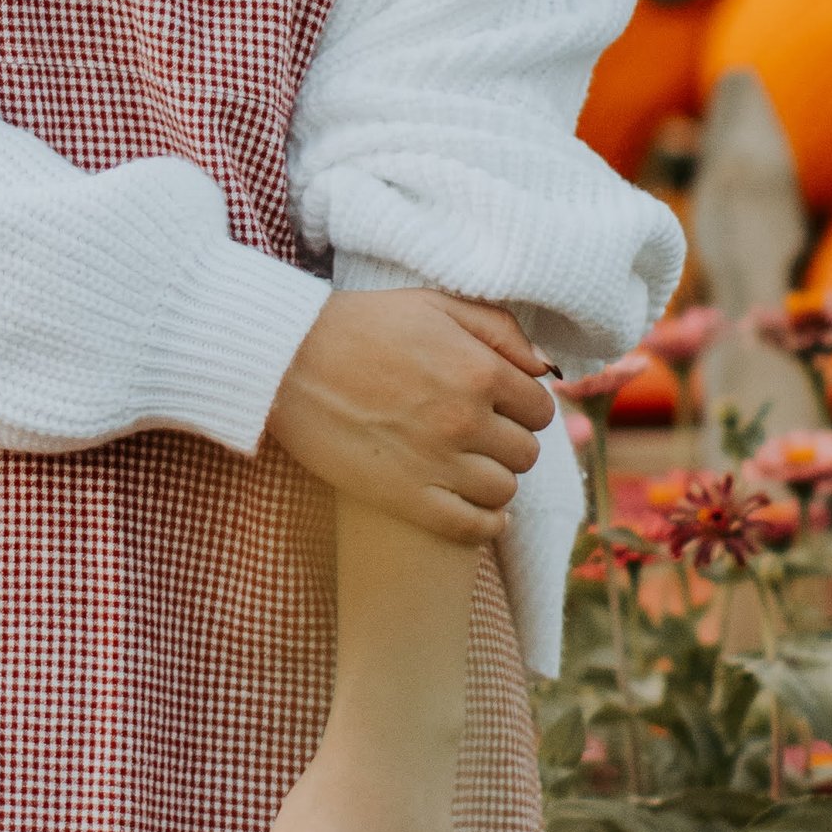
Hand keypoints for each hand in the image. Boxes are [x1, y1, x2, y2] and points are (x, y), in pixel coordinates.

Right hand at [265, 289, 549, 541]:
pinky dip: (486, 524)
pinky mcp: (405, 497)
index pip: (540, 408)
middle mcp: (465, 420)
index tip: (502, 405)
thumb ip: (499, 328)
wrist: (287, 361)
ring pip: (503, 490)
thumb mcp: (434, 304)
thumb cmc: (359, 325)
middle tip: (482, 433)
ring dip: (495, 479)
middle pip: (526, 452)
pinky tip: (484, 514)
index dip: (524, 406)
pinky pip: (470, 527)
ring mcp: (436, 463)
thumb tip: (545, 367)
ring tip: (472, 465)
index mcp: (478, 371)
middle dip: (510, 441)